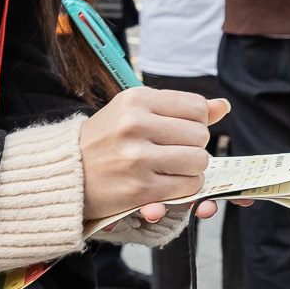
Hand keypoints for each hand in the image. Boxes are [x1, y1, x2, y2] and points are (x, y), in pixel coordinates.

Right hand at [78, 89, 225, 225]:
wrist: (66, 172)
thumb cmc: (106, 139)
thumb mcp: (135, 111)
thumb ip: (179, 108)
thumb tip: (223, 106)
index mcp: (137, 99)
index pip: (197, 107)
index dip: (198, 122)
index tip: (181, 131)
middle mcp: (136, 124)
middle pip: (201, 135)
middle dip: (195, 147)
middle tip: (174, 151)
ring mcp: (137, 158)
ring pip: (199, 162)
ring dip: (193, 169)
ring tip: (173, 168)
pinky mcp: (139, 188)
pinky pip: (188, 187)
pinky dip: (185, 188)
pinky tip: (167, 183)